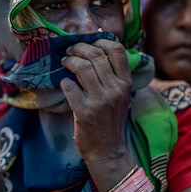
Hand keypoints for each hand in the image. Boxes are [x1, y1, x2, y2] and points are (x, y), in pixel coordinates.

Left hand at [60, 38, 131, 167]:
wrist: (107, 150)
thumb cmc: (111, 121)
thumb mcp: (121, 97)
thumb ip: (114, 76)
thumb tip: (96, 52)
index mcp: (126, 83)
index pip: (118, 51)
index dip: (101, 41)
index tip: (90, 42)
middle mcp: (116, 89)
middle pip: (96, 55)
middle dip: (79, 48)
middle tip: (70, 50)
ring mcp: (100, 101)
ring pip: (82, 67)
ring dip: (70, 61)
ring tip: (65, 62)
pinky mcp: (85, 112)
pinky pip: (70, 87)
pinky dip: (64, 82)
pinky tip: (64, 84)